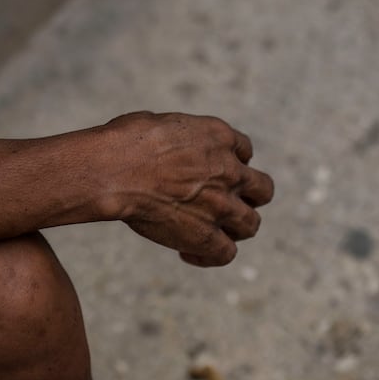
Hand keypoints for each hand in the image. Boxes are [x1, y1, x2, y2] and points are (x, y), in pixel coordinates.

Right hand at [91, 111, 274, 266]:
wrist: (116, 171)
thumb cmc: (125, 142)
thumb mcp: (160, 123)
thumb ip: (178, 138)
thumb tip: (168, 146)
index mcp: (219, 136)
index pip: (244, 150)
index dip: (232, 161)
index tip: (213, 170)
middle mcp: (230, 171)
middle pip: (262, 189)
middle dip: (248, 196)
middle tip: (225, 202)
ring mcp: (222, 205)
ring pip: (251, 224)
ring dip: (235, 228)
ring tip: (212, 231)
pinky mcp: (207, 236)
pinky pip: (226, 253)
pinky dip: (210, 257)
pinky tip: (187, 253)